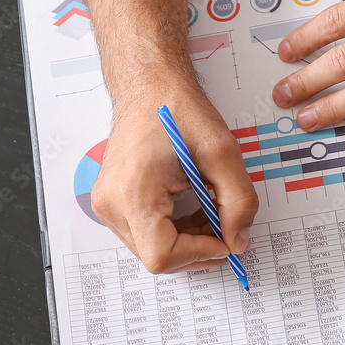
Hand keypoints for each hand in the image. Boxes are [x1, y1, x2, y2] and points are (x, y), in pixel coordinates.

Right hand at [91, 83, 257, 273]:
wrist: (148, 87)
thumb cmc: (177, 111)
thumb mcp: (222, 153)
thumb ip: (238, 202)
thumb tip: (238, 241)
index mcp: (132, 191)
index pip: (161, 255)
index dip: (199, 253)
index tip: (225, 239)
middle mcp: (111, 203)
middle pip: (156, 257)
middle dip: (196, 247)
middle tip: (224, 224)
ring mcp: (106, 205)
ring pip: (151, 249)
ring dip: (187, 240)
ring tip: (209, 210)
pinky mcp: (111, 204)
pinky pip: (145, 235)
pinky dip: (173, 231)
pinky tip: (192, 208)